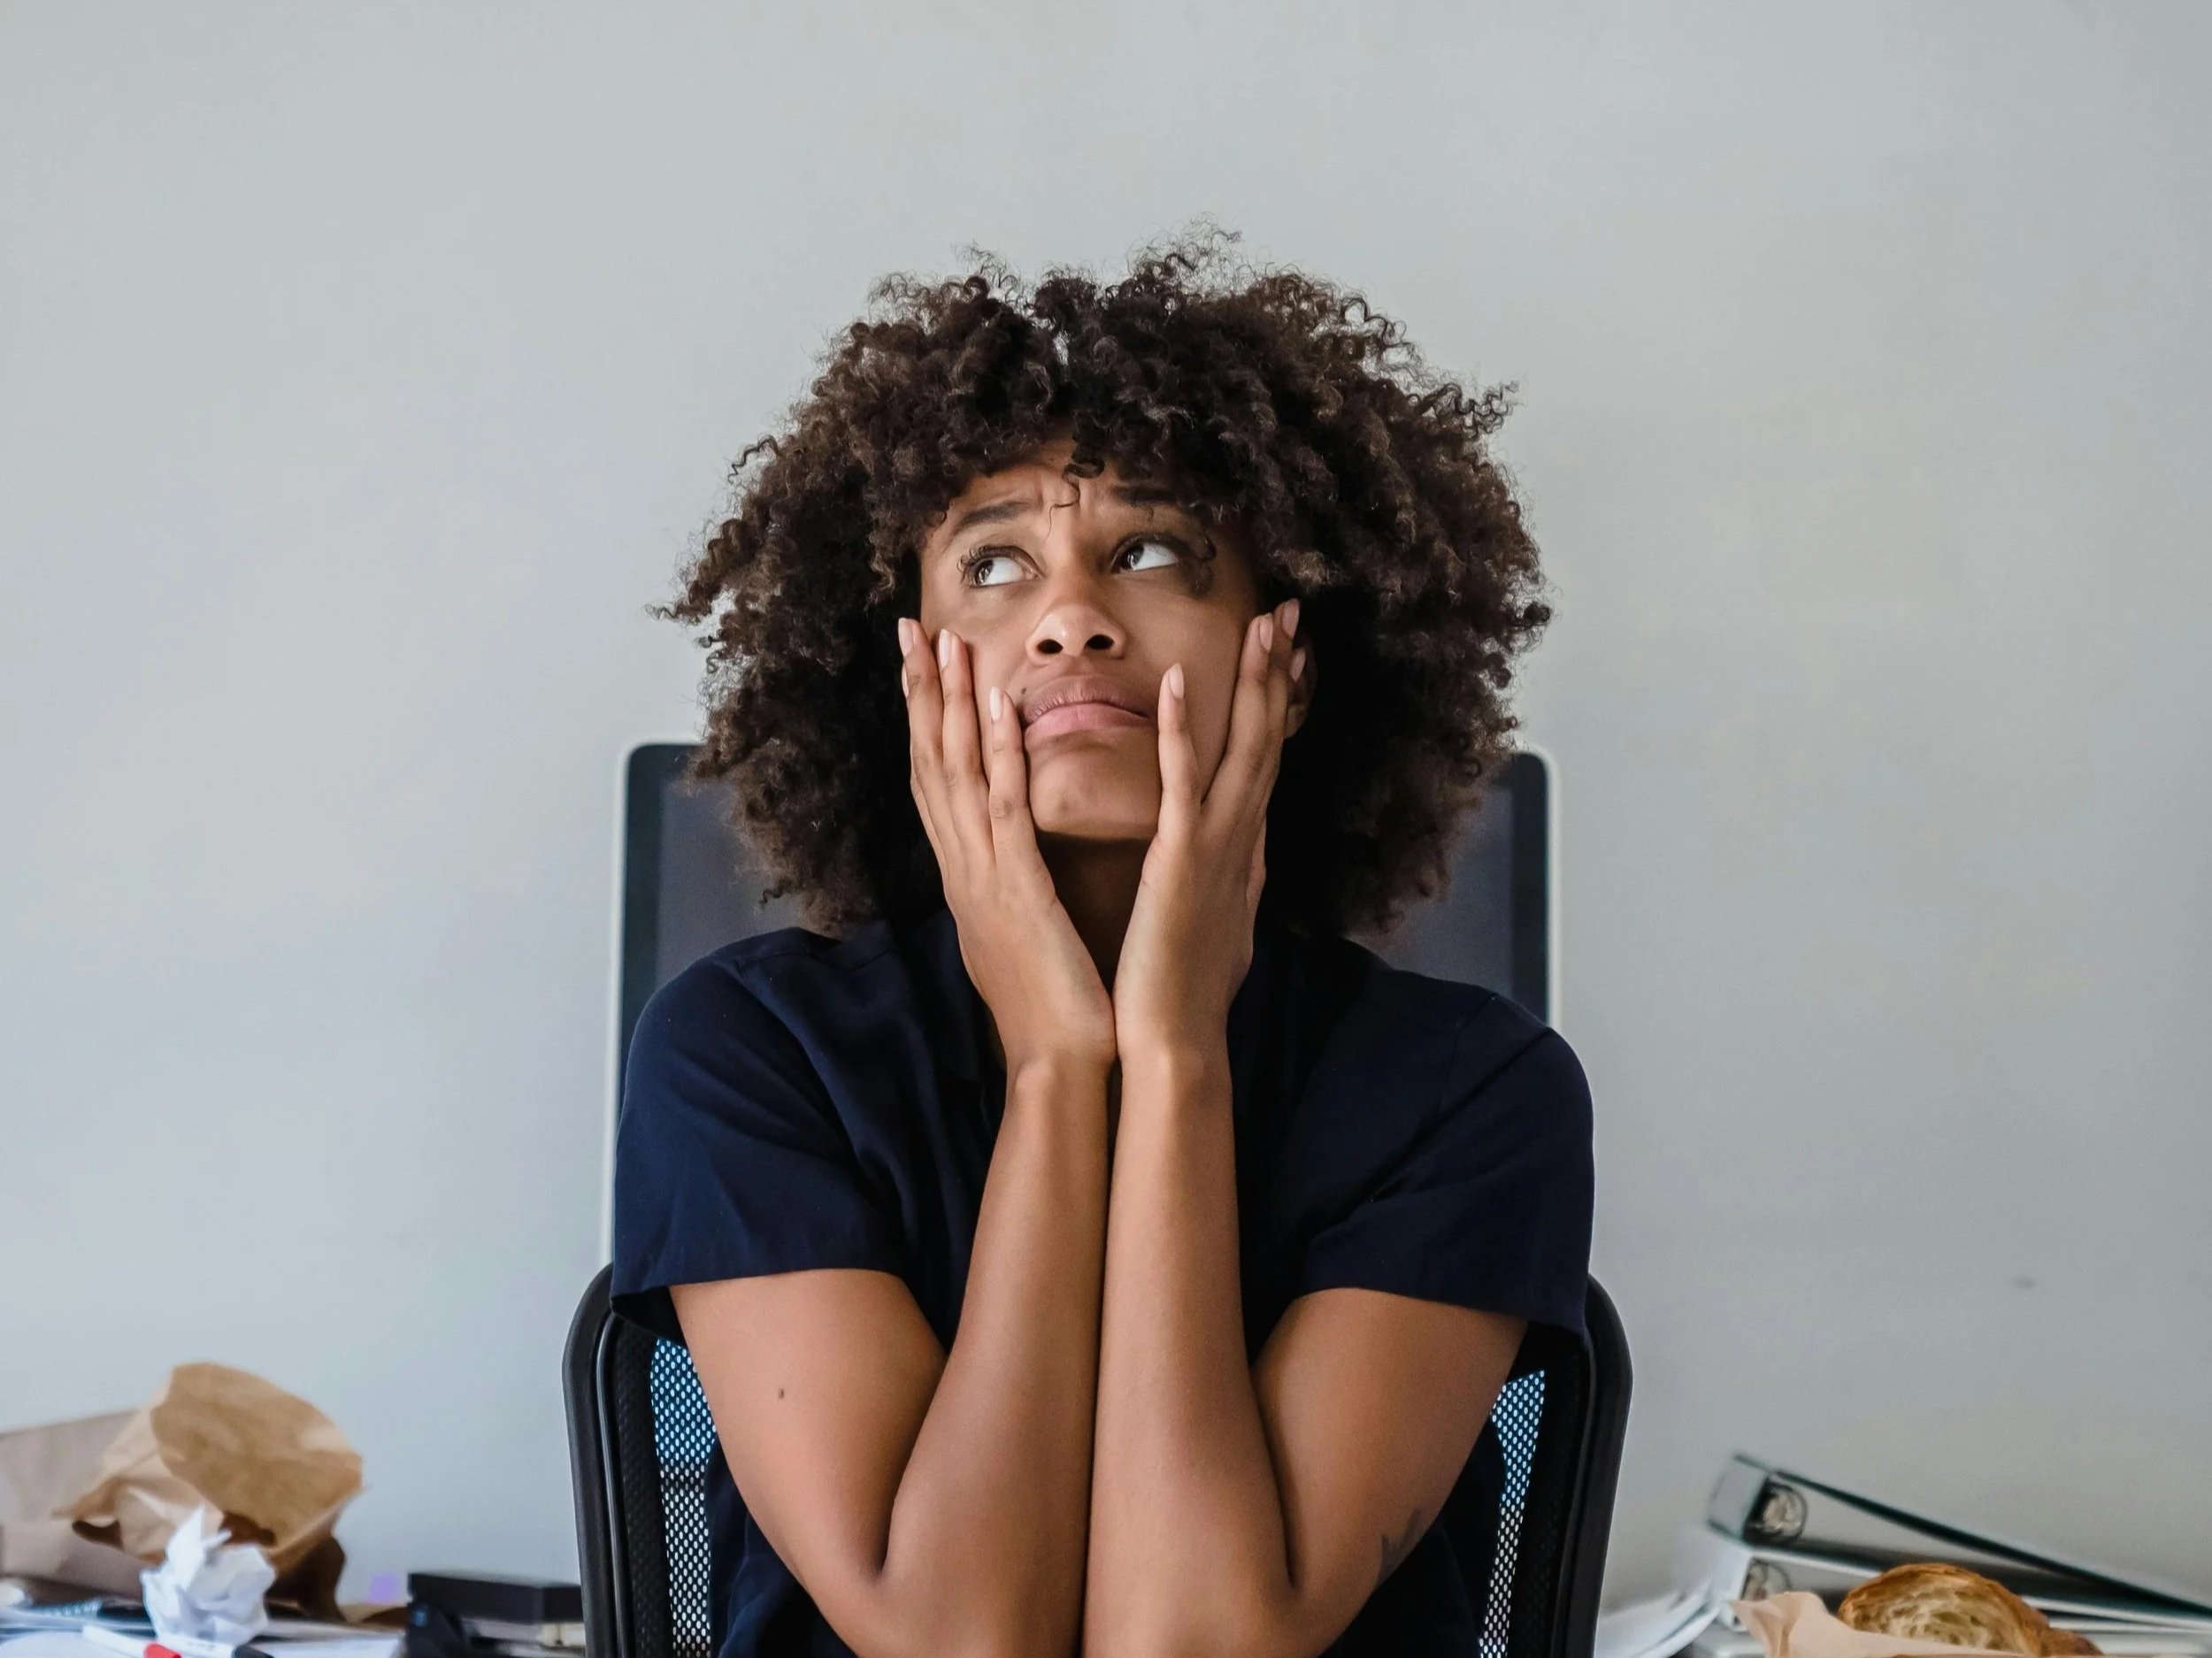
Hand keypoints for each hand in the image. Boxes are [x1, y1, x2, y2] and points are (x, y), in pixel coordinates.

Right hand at [899, 616, 1118, 1075]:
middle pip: (930, 765)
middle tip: (910, 629)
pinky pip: (1004, 806)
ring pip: (956, 774)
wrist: (1061, 1066)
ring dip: (948, 704)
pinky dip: (998, 751)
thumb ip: (1019, 894)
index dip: (927, 723)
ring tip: (942, 641)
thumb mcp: (1029, 936)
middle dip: (920, 694)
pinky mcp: (1017, 888)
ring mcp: (983, 877)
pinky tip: (997, 704)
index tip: (922, 668)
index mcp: (969, 879)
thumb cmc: (1057, 1010)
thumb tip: (1017, 873)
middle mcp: (963, 870)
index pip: (938, 785)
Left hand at [1111, 597, 1301, 1061]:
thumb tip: (1253, 847)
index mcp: (1244, 850)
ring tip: (1263, 623)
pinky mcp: (1181, 863)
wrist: (1175, 1044)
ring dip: (1255, 684)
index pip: (1266, 760)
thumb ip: (1237, 875)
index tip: (1288, 651)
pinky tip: (1179, 682)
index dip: (1280, 703)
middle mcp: (1242, 841)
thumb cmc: (1187, 990)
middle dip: (1280, 672)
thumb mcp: (1223, 919)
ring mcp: (1218, 849)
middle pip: (1269, 739)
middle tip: (1290, 610)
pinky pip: (1183, 784)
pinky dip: (1184, 732)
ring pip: (1244, 749)